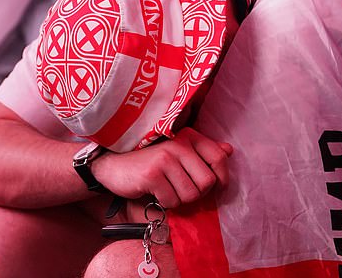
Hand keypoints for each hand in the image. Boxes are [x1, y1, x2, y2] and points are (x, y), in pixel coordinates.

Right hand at [92, 127, 232, 208]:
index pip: (220, 158)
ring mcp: (165, 158)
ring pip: (191, 195)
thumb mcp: (177, 152)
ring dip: (180, 200)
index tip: (213, 187)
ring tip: (167, 190)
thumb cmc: (150, 161)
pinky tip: (155, 193)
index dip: (221, 178)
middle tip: (181, 190)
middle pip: (207, 182)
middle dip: (197, 194)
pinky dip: (165, 203)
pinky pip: (172, 201)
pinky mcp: (152, 174)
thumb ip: (203, 151)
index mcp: (189, 137)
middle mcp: (179, 144)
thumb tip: (228, 150)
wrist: (113, 166)